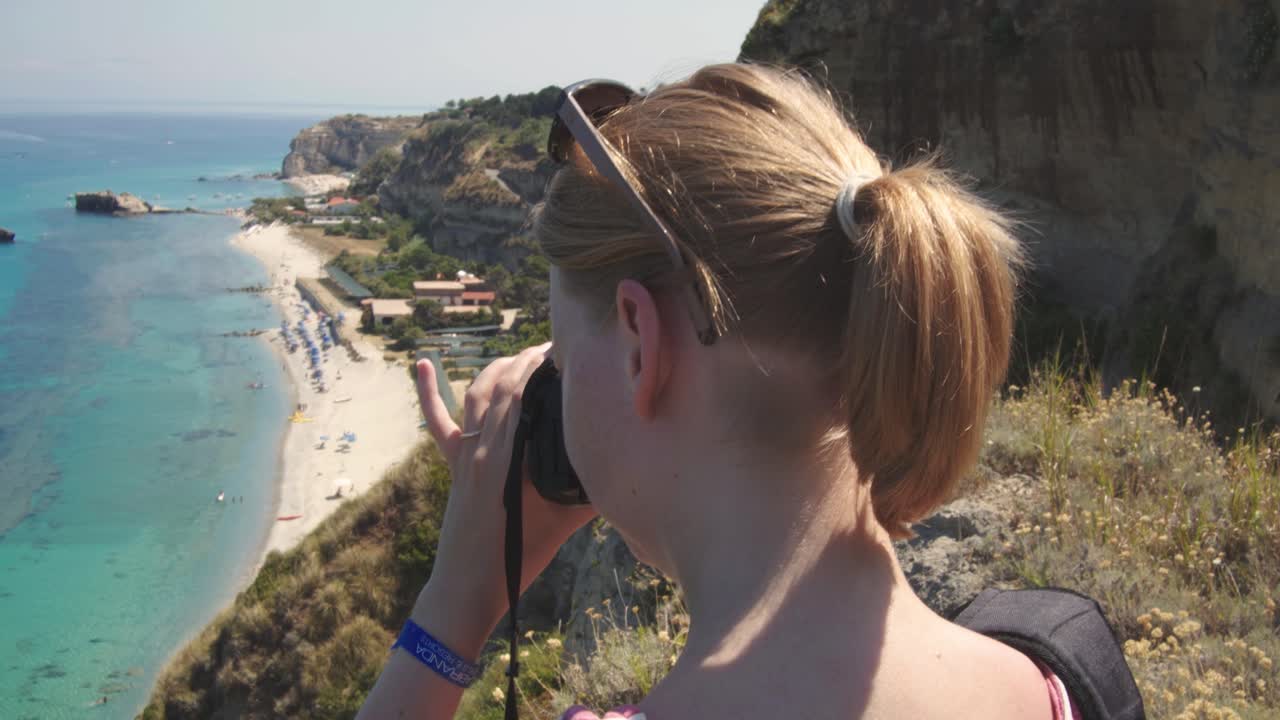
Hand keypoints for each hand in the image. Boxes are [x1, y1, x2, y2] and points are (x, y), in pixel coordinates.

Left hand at [414, 344, 597, 654]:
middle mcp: (483, 446)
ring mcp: (464, 453)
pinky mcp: (452, 464)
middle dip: (530, 359)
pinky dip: (427, 390)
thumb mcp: (564, 521)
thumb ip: (593, 490)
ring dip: (500, 367)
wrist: (469, 586)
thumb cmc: (517, 558)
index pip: (524, 391)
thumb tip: (629, 461)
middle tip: (559, 348)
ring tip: (525, 355)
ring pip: (477, 393)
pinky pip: (437, 421)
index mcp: (508, 456)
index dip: (545, 363)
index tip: (571, 349)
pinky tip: (421, 363)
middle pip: (504, 384)